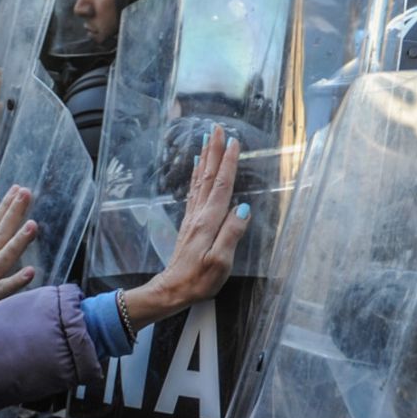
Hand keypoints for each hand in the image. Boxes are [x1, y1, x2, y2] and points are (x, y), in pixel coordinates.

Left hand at [123, 126, 251, 325]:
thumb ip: (232, 234)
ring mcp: (193, 218)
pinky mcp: (190, 224)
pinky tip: (197, 167)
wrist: (172, 289)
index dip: (229, 163)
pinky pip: (194, 191)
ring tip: (207, 140)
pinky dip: (197, 174)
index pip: (221, 186)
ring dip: (205, 159)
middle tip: (217, 128)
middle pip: (208, 177)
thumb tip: (244, 208)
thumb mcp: (220, 262)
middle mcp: (199, 215)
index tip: (234, 142)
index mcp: (209, 221)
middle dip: (214, 152)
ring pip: (200, 181)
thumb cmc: (199, 280)